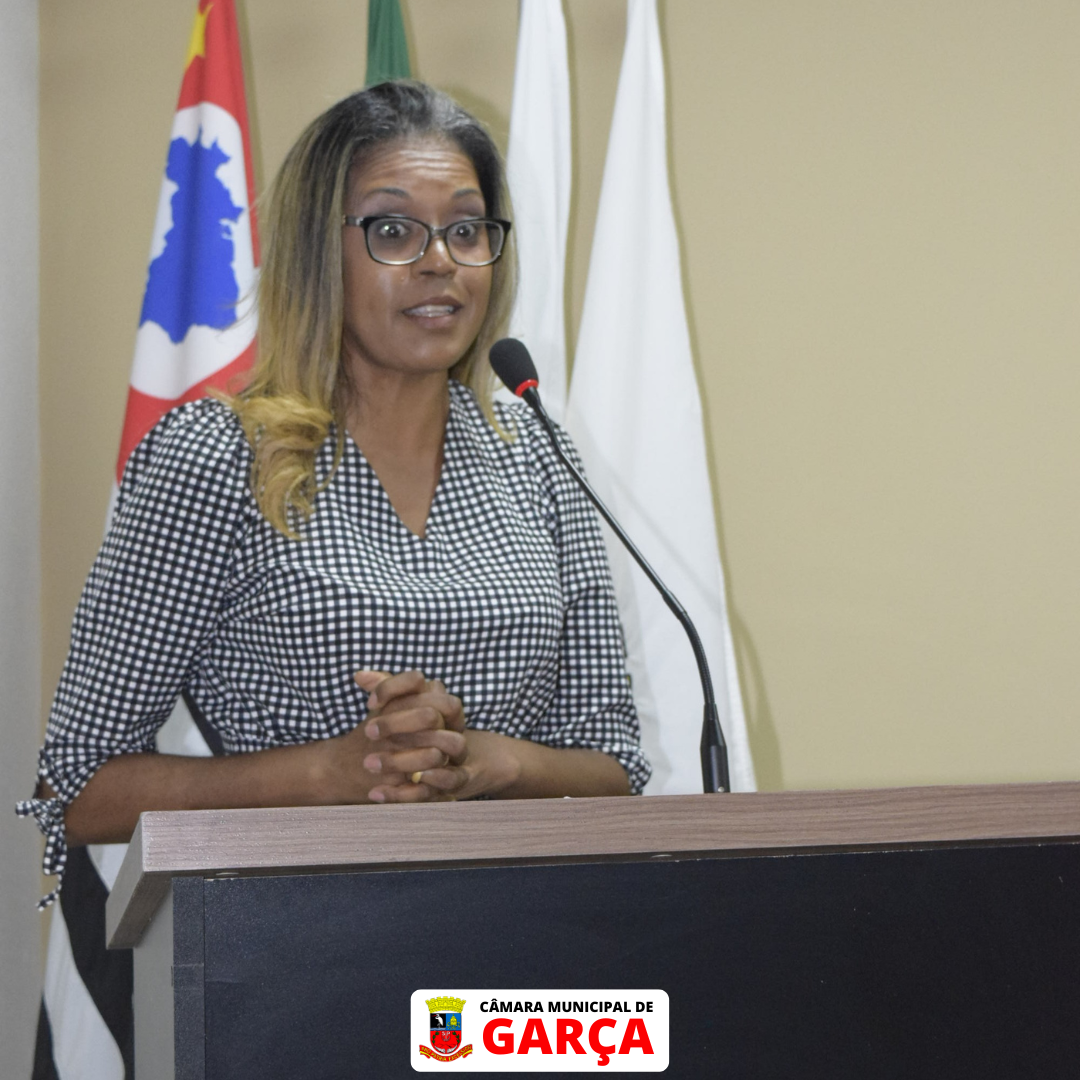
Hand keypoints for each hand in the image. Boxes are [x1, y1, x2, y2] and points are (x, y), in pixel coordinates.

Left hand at [353, 670, 468, 802]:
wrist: (432, 767)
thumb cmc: (410, 732)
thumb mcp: (399, 709)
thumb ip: (385, 688)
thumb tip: (359, 675)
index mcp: (442, 705)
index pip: (426, 687)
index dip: (395, 690)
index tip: (370, 703)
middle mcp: (453, 728)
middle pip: (431, 718)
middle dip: (397, 724)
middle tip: (368, 732)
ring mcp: (455, 758)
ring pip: (436, 757)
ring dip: (401, 761)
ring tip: (370, 764)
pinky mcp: (449, 786)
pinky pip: (430, 793)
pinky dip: (406, 794)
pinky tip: (378, 793)